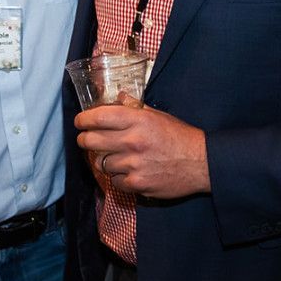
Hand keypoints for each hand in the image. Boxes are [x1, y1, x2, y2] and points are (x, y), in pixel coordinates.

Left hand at [75, 103, 209, 198]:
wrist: (201, 163)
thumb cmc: (180, 137)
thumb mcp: (158, 115)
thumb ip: (135, 107)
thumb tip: (118, 97)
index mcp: (137, 120)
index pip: (98, 117)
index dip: (83, 120)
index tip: (80, 121)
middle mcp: (132, 141)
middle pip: (90, 141)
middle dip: (85, 140)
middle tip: (87, 139)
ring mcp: (133, 164)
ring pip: (101, 163)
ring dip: (105, 160)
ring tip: (117, 157)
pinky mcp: (137, 184)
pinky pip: (114, 181)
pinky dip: (118, 177)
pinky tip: (129, 171)